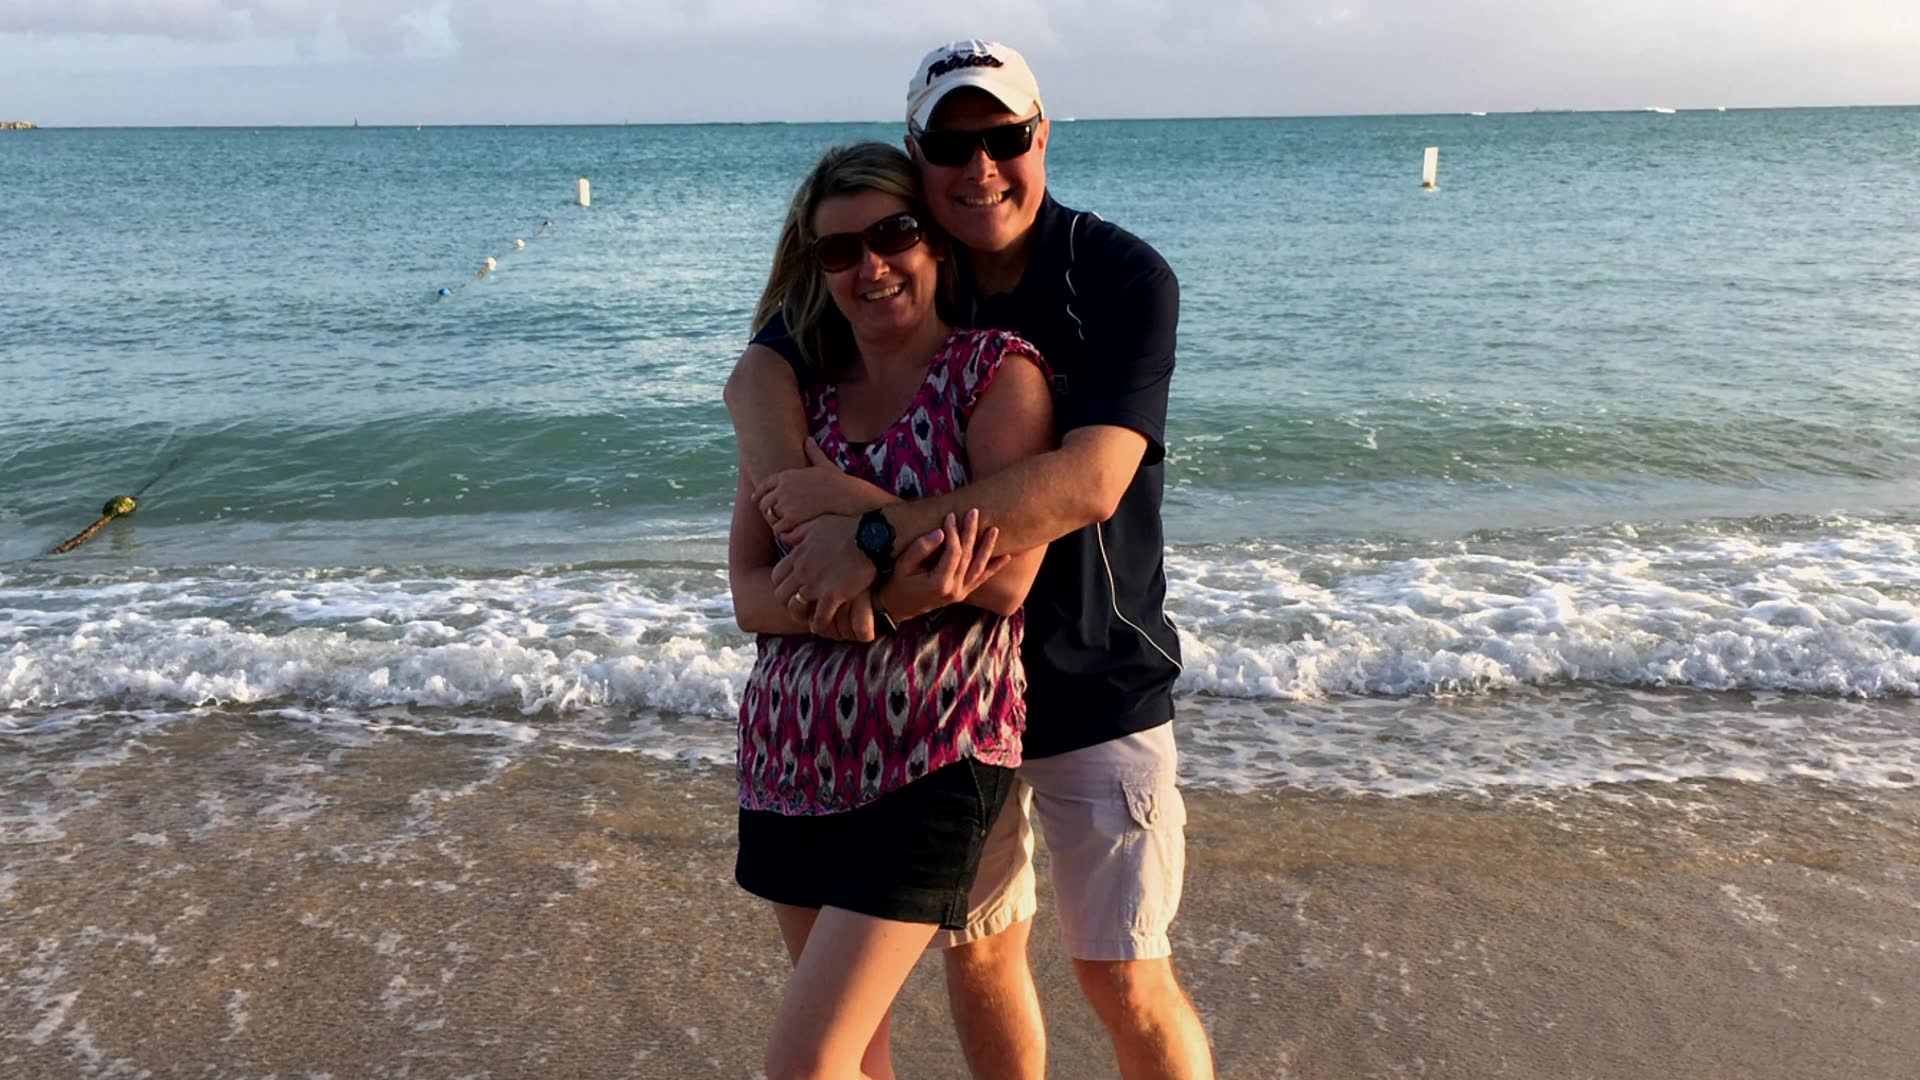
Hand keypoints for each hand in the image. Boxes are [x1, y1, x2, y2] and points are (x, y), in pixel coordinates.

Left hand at [755, 438, 894, 536]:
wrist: (848, 495)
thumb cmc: (839, 481)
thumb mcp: (824, 464)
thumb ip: (813, 453)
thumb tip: (809, 440)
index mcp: (786, 475)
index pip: (763, 486)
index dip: (759, 496)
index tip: (758, 501)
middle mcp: (783, 488)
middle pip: (763, 503)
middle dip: (767, 511)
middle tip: (775, 518)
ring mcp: (787, 502)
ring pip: (769, 517)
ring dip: (774, 523)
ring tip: (783, 527)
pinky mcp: (793, 517)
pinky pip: (778, 528)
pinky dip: (783, 532)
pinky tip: (791, 533)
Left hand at [770, 513, 876, 632]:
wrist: (872, 537)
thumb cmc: (849, 529)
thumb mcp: (817, 524)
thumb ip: (798, 532)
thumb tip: (783, 536)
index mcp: (798, 554)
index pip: (776, 576)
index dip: (783, 586)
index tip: (794, 589)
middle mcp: (802, 570)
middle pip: (781, 595)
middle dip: (788, 602)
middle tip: (800, 607)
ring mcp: (815, 584)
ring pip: (795, 608)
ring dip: (801, 615)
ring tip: (809, 618)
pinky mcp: (832, 596)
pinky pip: (819, 618)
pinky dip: (820, 624)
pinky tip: (824, 625)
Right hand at [879, 510, 1008, 620]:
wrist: (896, 608)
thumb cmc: (896, 584)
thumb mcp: (903, 565)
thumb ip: (921, 548)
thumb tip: (941, 531)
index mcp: (939, 583)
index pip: (953, 553)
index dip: (954, 532)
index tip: (950, 515)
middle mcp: (954, 590)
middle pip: (968, 556)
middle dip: (971, 532)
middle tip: (974, 512)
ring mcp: (960, 593)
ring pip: (978, 567)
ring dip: (987, 547)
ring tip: (995, 529)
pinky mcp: (962, 594)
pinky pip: (981, 580)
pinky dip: (994, 568)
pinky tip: (1007, 557)